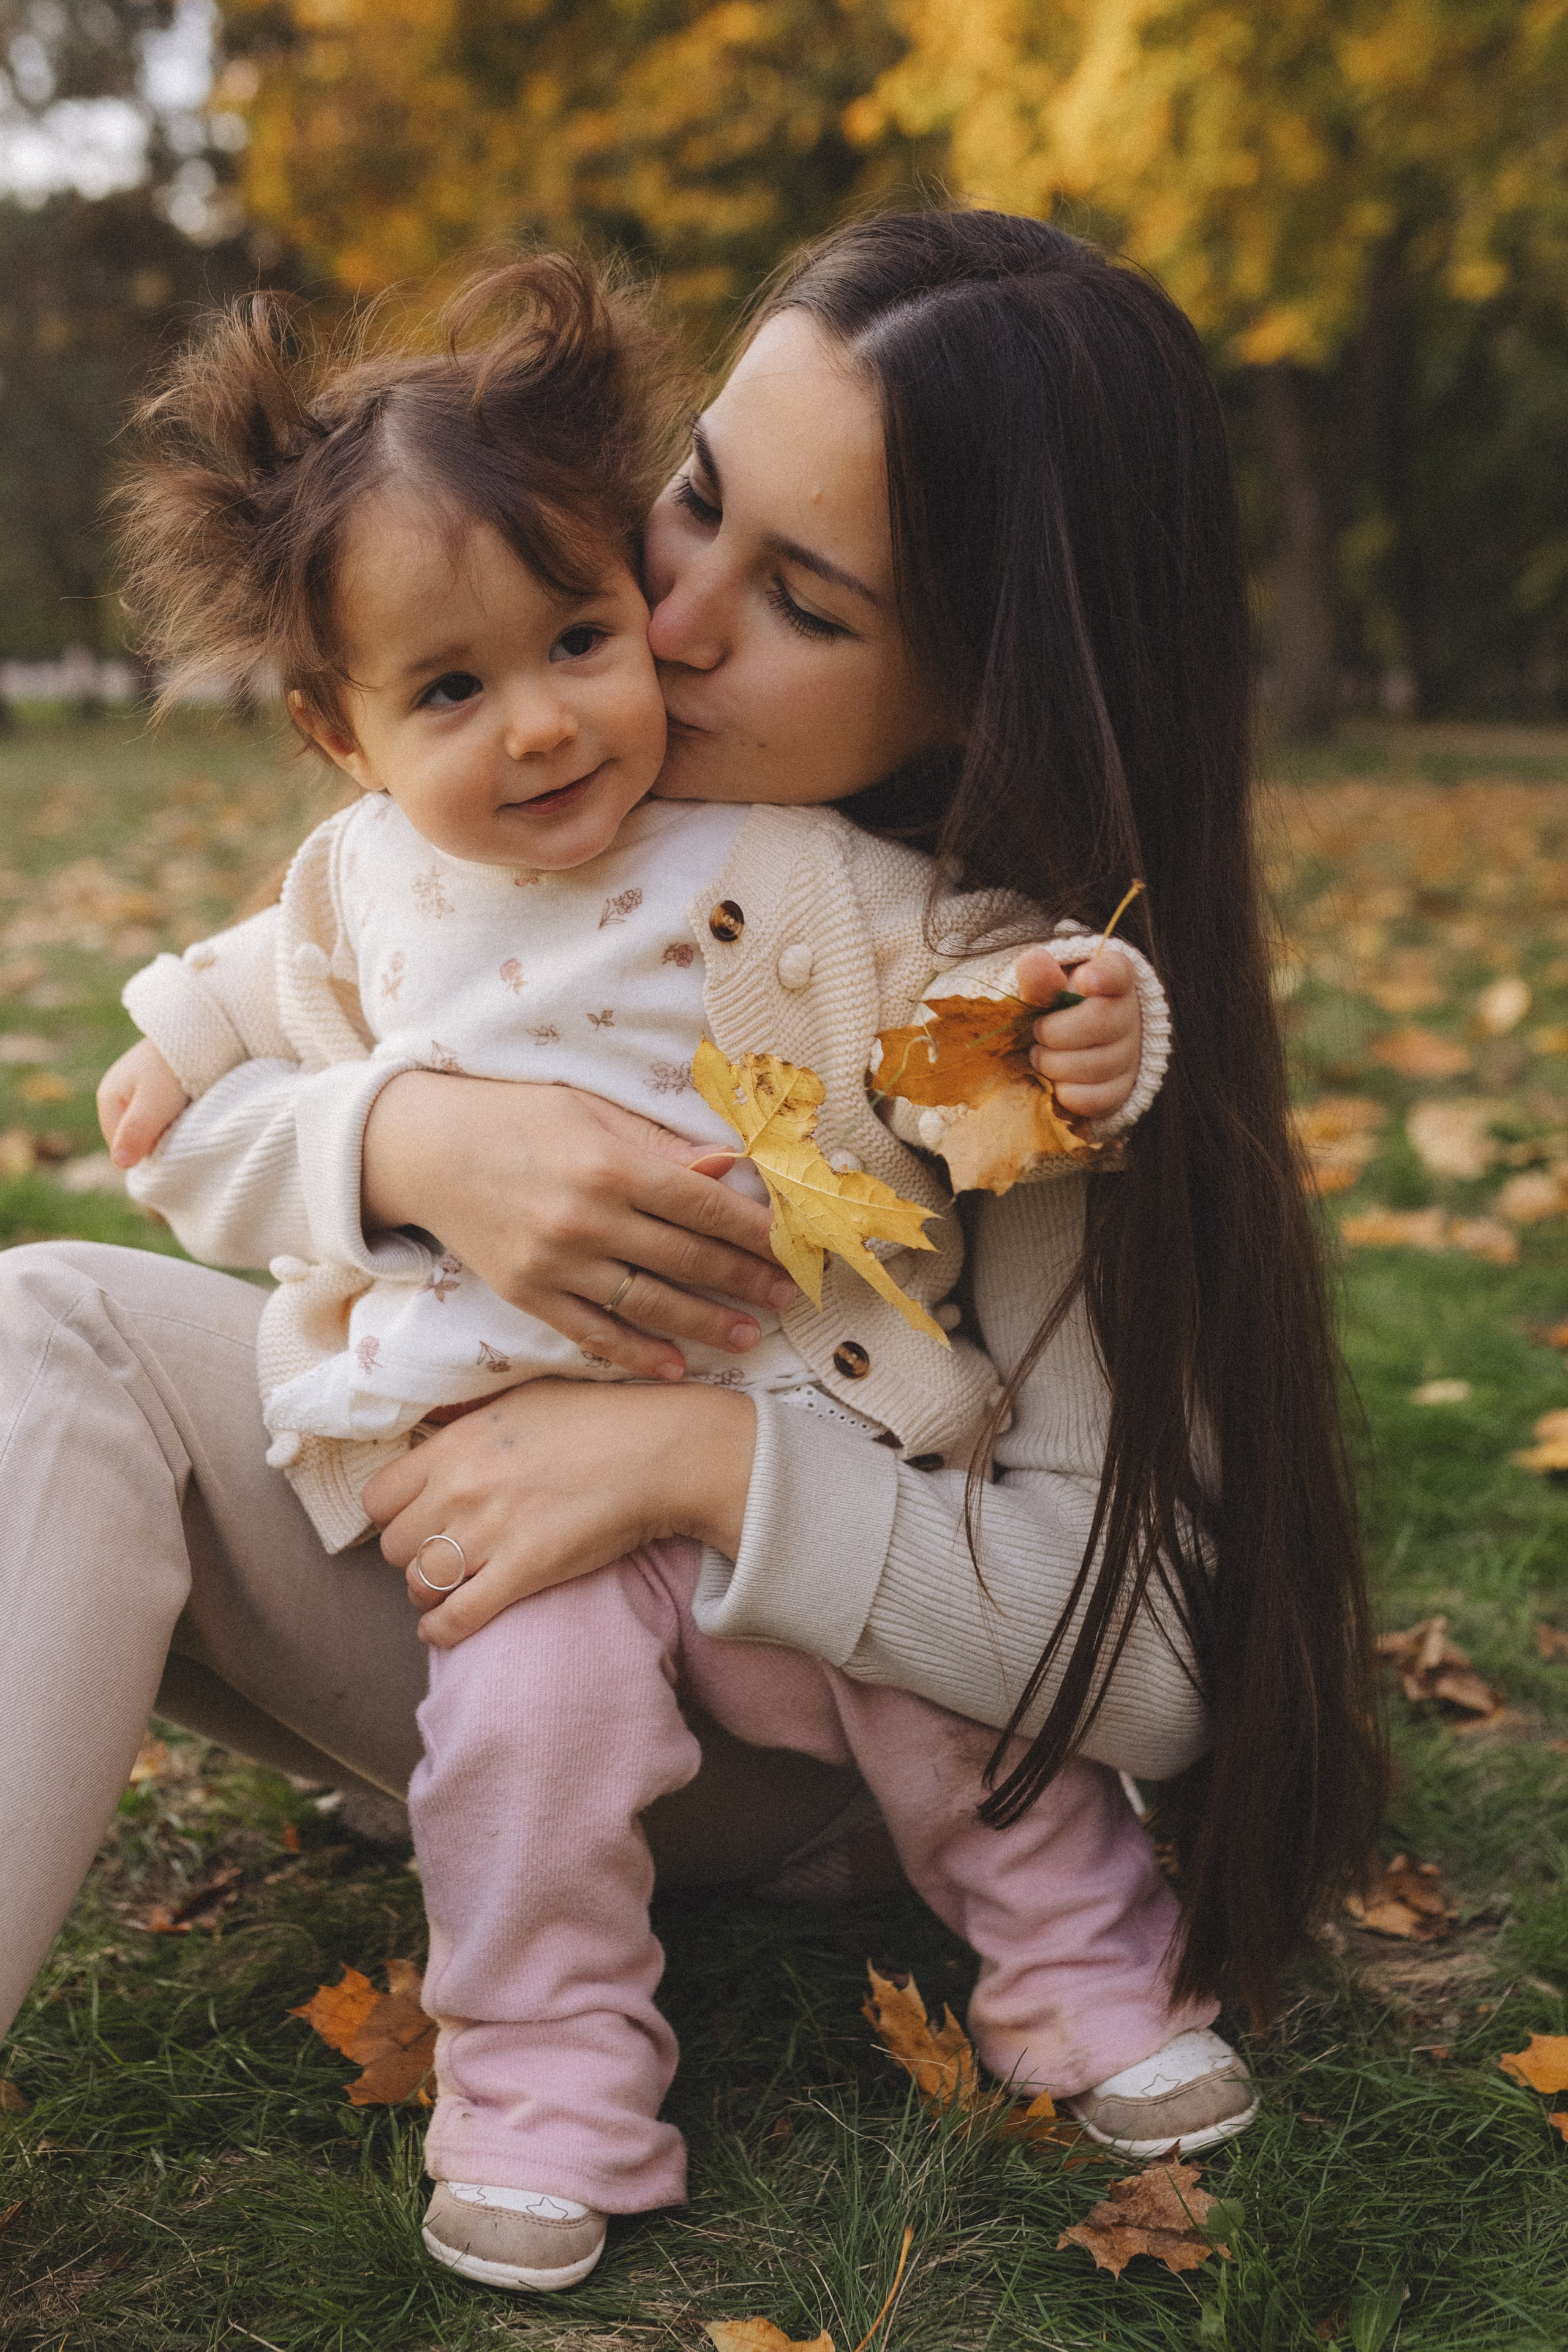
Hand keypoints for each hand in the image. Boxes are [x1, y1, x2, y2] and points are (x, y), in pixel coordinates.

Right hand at [96, 1038, 190, 1167]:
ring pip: (151, 1127)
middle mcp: (118, 1094)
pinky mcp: (158, 1086)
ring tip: (187, 1112)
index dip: (147, 1151)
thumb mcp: (153, 1104)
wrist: (198, 1030)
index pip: (121, 1147)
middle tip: (181, 1125)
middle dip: (157, 1139)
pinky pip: (164, 1113)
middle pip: (135, 1138)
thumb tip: (120, 1163)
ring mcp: (137, 1089)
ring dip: (170, 1127)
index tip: (171, 1137)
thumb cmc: (173, 1068)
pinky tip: (190, 1105)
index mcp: (107, 1098)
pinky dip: (177, 1114)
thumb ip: (136, 1132)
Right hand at [361, 1072, 796, 1381]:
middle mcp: (586, 1219)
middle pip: (685, 1259)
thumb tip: (730, 1164)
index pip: (702, 1205)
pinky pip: (593, 1333)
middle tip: (786, 1296)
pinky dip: (637, 1353)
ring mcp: (555, 1264)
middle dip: (744, 1279)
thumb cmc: (516, 1119)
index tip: (790, 1246)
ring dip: (705, 1324)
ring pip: (649, 1304)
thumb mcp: (590, 1111)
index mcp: (609, 1164)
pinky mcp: (528, 1295)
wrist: (426, 1151)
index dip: (753, 1230)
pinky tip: (675, 1366)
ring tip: (748, 1336)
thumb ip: (660, 1144)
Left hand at [362, 1378, 756, 1645]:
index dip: (393, 1515)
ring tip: (448, 1587)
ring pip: (421, 1584)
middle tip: (440, 1552)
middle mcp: (461, 1489)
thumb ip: (467, 1421)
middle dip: (412, 1554)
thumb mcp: (518, 1399)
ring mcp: (491, 1532)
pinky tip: (442, 1627)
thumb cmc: (596, 1419)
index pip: (378, 1498)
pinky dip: (442, 1629)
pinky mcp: (526, 1571)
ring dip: (429, 1591)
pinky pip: (458, 1618)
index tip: (414, 1518)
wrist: (659, 1449)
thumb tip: (431, 1430)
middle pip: (395, 1547)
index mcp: (455, 1445)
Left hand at [1015, 944, 1141, 1120]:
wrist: (1071, 1044)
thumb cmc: (1057, 1007)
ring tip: (1041, 1055)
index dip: (1103, 976)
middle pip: (1099, 1022)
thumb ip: (1038, 976)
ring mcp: (1131, 1054)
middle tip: (1037, 1032)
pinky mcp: (1123, 1089)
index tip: (1084, 979)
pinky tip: (1056, 1080)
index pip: (1118, 972)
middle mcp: (1130, 1013)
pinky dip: (1066, 1092)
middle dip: (1054, 1032)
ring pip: (1095, 1065)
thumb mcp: (1046, 986)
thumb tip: (1033, 961)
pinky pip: (1095, 1098)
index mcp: (1113, 977)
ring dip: (1054, 1064)